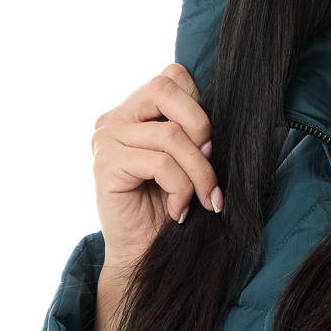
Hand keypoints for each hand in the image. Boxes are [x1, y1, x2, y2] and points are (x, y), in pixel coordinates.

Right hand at [91, 63, 221, 269]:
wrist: (142, 254)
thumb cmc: (169, 205)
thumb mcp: (188, 158)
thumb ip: (194, 131)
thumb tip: (224, 118)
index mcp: (136, 108)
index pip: (172, 75)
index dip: (200, 104)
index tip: (209, 145)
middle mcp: (116, 116)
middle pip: (165, 88)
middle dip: (201, 126)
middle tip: (211, 163)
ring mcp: (107, 138)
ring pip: (171, 134)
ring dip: (199, 171)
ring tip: (204, 198)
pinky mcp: (105, 164)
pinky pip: (160, 163)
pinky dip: (181, 188)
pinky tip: (179, 209)